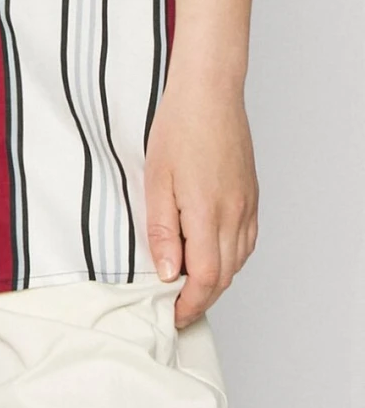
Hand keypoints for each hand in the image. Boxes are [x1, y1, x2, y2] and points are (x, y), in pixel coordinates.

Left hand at [144, 64, 258, 328]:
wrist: (209, 93)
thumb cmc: (178, 128)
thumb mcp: (155, 179)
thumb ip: (161, 230)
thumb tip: (168, 272)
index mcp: (208, 214)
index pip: (206, 279)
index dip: (190, 304)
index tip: (173, 315)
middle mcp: (234, 215)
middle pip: (224, 276)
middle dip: (201, 298)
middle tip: (176, 305)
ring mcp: (247, 206)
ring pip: (237, 261)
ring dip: (215, 278)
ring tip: (188, 282)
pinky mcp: (251, 196)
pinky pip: (245, 241)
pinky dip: (229, 256)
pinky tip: (210, 251)